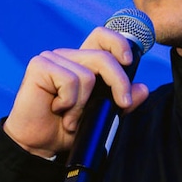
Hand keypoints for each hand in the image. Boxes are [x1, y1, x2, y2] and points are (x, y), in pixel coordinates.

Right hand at [3, 27, 150, 157]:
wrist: (38, 145)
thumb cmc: (65, 129)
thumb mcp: (101, 117)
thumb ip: (122, 103)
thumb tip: (143, 89)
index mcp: (81, 62)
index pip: (101, 37)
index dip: (118, 42)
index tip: (129, 62)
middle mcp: (67, 56)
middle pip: (103, 57)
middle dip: (118, 82)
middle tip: (122, 104)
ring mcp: (52, 58)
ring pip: (87, 75)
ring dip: (83, 105)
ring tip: (70, 118)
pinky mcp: (39, 66)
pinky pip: (70, 81)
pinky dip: (69, 102)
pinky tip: (56, 109)